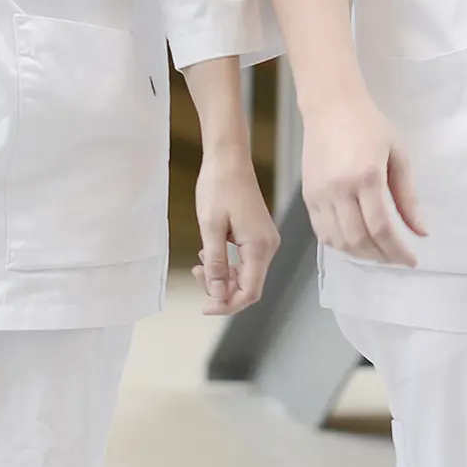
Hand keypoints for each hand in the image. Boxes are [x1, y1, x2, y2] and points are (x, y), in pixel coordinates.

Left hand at [193, 146, 279, 314]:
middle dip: (222, 290)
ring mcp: (266, 240)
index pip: (249, 292)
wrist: (228, 159)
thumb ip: (216, 263)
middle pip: (249, 286)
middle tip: (197, 277)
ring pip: (247, 274)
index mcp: (260, 247)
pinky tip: (210, 254)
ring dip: (223, 277)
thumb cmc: (218, 187)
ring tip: (199, 265)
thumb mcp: (210, 228)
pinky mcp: (259, 235)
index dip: (227, 305)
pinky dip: (228, 264)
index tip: (205, 307)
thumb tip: (217, 294)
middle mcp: (269, 246)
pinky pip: (246, 260)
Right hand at [301, 89, 425, 267]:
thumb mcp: (398, 155)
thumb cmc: (368, 125)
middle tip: (396, 258)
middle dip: (381, 256)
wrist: (330, 106)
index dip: (397, 250)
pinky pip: (321, 232)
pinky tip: (355, 242)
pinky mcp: (308, 195)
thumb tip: (421, 231)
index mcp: (366, 176)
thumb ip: (408, 197)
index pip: (381, 228)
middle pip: (359, 239)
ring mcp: (320, 193)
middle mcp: (339, 188)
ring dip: (361, 254)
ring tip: (378, 252)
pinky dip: (339, 244)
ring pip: (338, 241)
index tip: (410, 260)